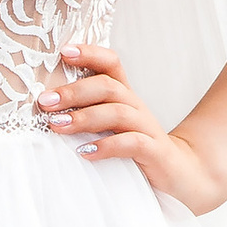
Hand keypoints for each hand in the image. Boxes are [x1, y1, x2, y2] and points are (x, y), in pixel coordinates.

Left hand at [38, 44, 226, 212]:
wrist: (182, 174)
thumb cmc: (136, 150)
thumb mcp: (111, 127)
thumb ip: (86, 114)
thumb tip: (45, 109)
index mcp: (125, 96)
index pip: (111, 63)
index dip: (89, 54)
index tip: (62, 52)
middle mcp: (137, 106)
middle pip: (108, 86)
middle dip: (74, 91)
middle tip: (45, 101)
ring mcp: (147, 128)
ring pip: (118, 112)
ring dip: (84, 118)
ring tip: (58, 125)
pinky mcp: (154, 152)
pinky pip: (132, 143)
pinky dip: (107, 146)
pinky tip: (85, 152)